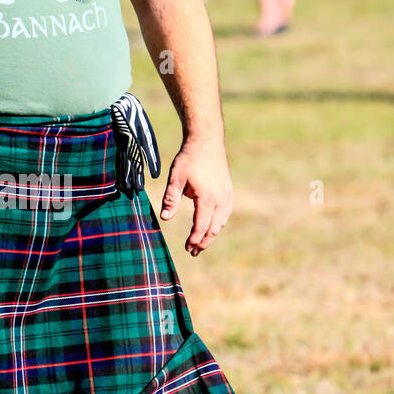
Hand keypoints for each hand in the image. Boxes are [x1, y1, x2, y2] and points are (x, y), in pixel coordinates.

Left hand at [160, 141, 232, 255]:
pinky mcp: (228, 191)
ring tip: (201, 243)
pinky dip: (218, 223)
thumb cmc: (189, 159)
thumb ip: (171, 199)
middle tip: (193, 252)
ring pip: (221, 222)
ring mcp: (227, 195)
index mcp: (207, 198)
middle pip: (213, 228)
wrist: (207, 141)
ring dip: (211, 234)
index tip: (187, 248)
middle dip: (204, 241)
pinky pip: (225, 213)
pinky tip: (211, 227)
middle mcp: (221, 199)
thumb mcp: (175, 178)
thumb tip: (165, 218)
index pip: (201, 225)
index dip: (194, 238)